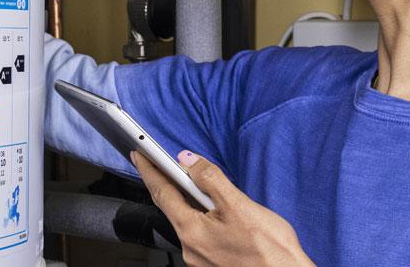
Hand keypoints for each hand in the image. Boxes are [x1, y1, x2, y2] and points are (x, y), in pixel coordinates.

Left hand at [131, 150, 314, 266]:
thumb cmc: (270, 250)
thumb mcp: (239, 206)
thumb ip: (211, 180)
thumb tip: (188, 160)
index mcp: (192, 231)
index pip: (161, 193)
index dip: (149, 170)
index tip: (139, 153)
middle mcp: (190, 247)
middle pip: (171, 206)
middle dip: (165, 182)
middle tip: (157, 161)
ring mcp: (200, 258)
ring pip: (185, 219)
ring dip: (185, 199)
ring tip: (189, 181)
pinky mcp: (212, 262)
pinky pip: (198, 232)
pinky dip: (198, 215)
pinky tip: (210, 208)